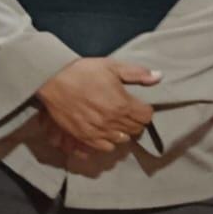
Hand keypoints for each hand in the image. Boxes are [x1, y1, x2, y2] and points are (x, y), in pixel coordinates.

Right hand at [36, 58, 159, 151]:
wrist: (53, 80)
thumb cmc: (83, 71)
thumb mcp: (111, 66)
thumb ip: (137, 73)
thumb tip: (159, 77)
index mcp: (123, 104)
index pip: (146, 116)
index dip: (144, 110)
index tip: (138, 104)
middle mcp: (113, 122)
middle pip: (135, 129)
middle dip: (135, 120)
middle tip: (127, 112)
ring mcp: (99, 132)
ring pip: (122, 140)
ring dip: (123, 131)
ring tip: (116, 122)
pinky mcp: (85, 137)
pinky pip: (105, 147)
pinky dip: (109, 141)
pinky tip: (104, 131)